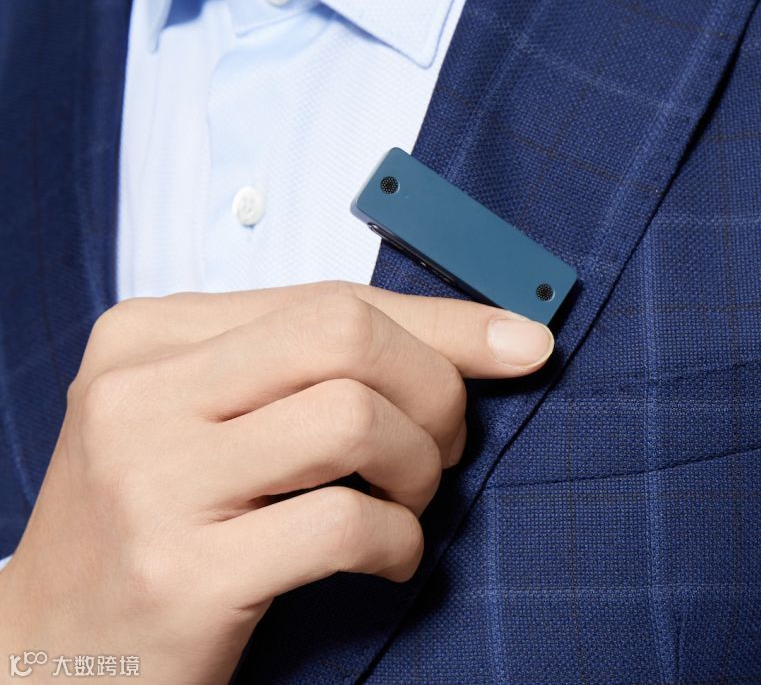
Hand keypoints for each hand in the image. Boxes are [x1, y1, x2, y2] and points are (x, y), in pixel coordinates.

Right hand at [0, 281, 552, 682]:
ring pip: (354, 418)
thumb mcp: (213, 420)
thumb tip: (495, 336)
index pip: (329, 298)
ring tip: (408, 503)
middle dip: (435, 391)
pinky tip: (388, 560)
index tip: (524, 345)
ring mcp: (153, 481)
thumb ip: (313, 368)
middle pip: (347, 337)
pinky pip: (344, 523)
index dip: (444, 324)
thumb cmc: (158, 521)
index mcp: (148, 336)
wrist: (50, 651)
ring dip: (420, 469)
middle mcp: (140, 393)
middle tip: (442, 449)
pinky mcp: (182, 573)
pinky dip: (398, 542)